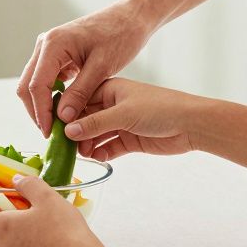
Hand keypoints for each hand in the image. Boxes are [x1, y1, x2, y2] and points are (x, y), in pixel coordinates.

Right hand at [17, 3, 153, 134]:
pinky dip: (51, 96)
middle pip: (28, 85)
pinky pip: (46, 79)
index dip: (41, 112)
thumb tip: (63, 118)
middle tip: (52, 133)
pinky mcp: (56, 55)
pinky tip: (65, 110)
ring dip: (43, 105)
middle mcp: (45, 45)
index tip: (50, 133)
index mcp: (53, 44)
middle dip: (37, 111)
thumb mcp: (103, 67)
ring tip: (58, 126)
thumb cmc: (120, 35)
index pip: (37, 85)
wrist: (130, 17)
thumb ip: (80, 93)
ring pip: (34, 84)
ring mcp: (48, 49)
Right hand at [65, 78, 198, 160]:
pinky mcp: (129, 139)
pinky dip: (101, 152)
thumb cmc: (161, 107)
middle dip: (75, 132)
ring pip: (95, 135)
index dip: (66, 114)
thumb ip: (95, 123)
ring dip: (87, 144)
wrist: (193, 124)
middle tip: (65, 145)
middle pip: (85, 120)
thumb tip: (68, 131)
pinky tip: (97, 157)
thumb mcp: (124, 113)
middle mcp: (111, 105)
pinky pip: (108, 147)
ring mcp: (120, 123)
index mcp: (108, 89)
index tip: (53, 128)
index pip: (79, 100)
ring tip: (82, 154)